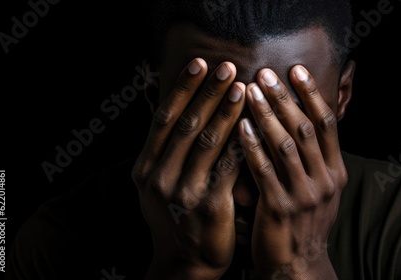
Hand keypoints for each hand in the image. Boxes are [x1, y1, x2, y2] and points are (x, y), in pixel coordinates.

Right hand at [132, 58, 245, 278]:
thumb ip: (164, 152)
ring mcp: (183, 192)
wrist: (184, 263)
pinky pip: (229, 167)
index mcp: (145, 168)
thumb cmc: (175, 219)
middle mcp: (159, 177)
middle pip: (186, 124)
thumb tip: (173, 109)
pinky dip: (241, 143)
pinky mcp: (210, 206)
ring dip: (227, 111)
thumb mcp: (156, 186)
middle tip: (226, 66)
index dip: (182, 89)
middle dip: (207, 92)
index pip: (163, 119)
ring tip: (243, 87)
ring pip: (208, 141)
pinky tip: (255, 125)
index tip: (198, 64)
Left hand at [239, 66, 346, 278]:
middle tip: (266, 73)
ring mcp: (303, 195)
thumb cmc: (303, 221)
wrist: (298, 265)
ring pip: (286, 146)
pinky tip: (240, 127)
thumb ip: (315, 159)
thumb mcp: (320, 190)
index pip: (328, 124)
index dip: (312, 95)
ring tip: (250, 91)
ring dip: (267, 116)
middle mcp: (325, 181)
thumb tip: (302, 119)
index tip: (297, 70)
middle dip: (285, 98)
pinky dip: (252, 147)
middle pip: (306, 129)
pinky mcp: (279, 209)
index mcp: (336, 172)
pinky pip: (264, 171)